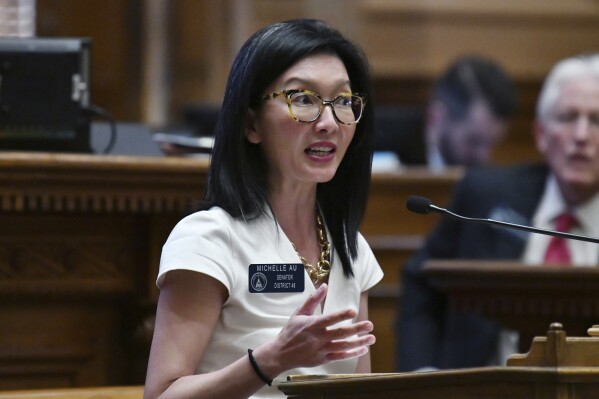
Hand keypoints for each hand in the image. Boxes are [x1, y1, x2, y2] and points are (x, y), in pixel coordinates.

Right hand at [253, 284, 375, 375]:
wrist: (281, 354)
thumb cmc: (290, 331)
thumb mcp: (299, 313)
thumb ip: (313, 299)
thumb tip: (324, 285)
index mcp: (312, 325)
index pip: (329, 319)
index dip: (341, 315)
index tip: (354, 310)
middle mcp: (318, 338)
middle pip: (340, 334)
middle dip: (356, 329)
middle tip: (370, 325)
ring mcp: (321, 350)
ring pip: (343, 346)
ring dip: (359, 342)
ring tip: (371, 338)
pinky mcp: (323, 359)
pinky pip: (340, 357)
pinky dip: (352, 354)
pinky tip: (363, 349)